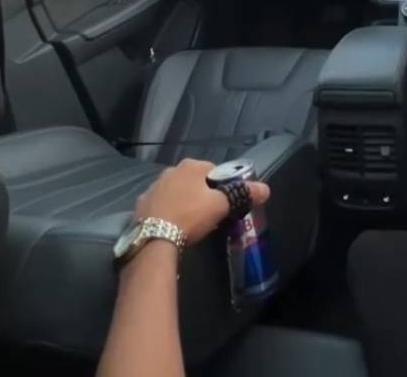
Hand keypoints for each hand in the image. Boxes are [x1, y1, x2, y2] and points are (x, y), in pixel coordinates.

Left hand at [133, 159, 270, 245]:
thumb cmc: (191, 215)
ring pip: (175, 193)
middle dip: (201, 193)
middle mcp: (169, 171)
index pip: (214, 169)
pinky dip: (167, 213)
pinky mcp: (140, 206)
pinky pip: (160, 206)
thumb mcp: (222, 205)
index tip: (225, 201)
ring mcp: (152, 188)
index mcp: (191, 166)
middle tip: (210, 213)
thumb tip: (266, 189)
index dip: (222, 185)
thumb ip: (244, 194)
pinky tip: (172, 227)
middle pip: (193, 181)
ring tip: (190, 222)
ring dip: (183, 202)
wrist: (154, 239)